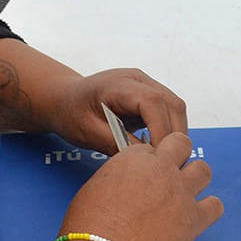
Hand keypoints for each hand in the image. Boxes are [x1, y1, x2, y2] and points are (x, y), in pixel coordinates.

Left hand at [48, 68, 190, 151]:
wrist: (64, 99)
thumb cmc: (71, 113)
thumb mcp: (88, 132)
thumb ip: (117, 143)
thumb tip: (147, 159)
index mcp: (118, 84)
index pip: (152, 102)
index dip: (161, 130)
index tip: (160, 155)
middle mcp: (137, 79)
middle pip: (172, 103)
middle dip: (175, 134)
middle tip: (169, 161)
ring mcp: (145, 84)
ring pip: (175, 107)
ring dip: (176, 132)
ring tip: (166, 156)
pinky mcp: (149, 93)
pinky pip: (168, 110)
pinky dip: (169, 129)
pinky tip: (159, 146)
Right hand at [61, 131, 223, 240]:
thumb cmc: (90, 228)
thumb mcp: (94, 189)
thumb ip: (115, 179)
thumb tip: (124, 187)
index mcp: (133, 159)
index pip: (151, 147)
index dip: (150, 161)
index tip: (147, 173)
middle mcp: (161, 169)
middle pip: (181, 144)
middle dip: (177, 156)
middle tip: (170, 174)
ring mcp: (180, 192)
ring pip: (203, 170)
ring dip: (195, 179)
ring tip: (185, 194)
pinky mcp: (194, 218)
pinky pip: (215, 206)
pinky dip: (208, 210)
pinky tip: (198, 216)